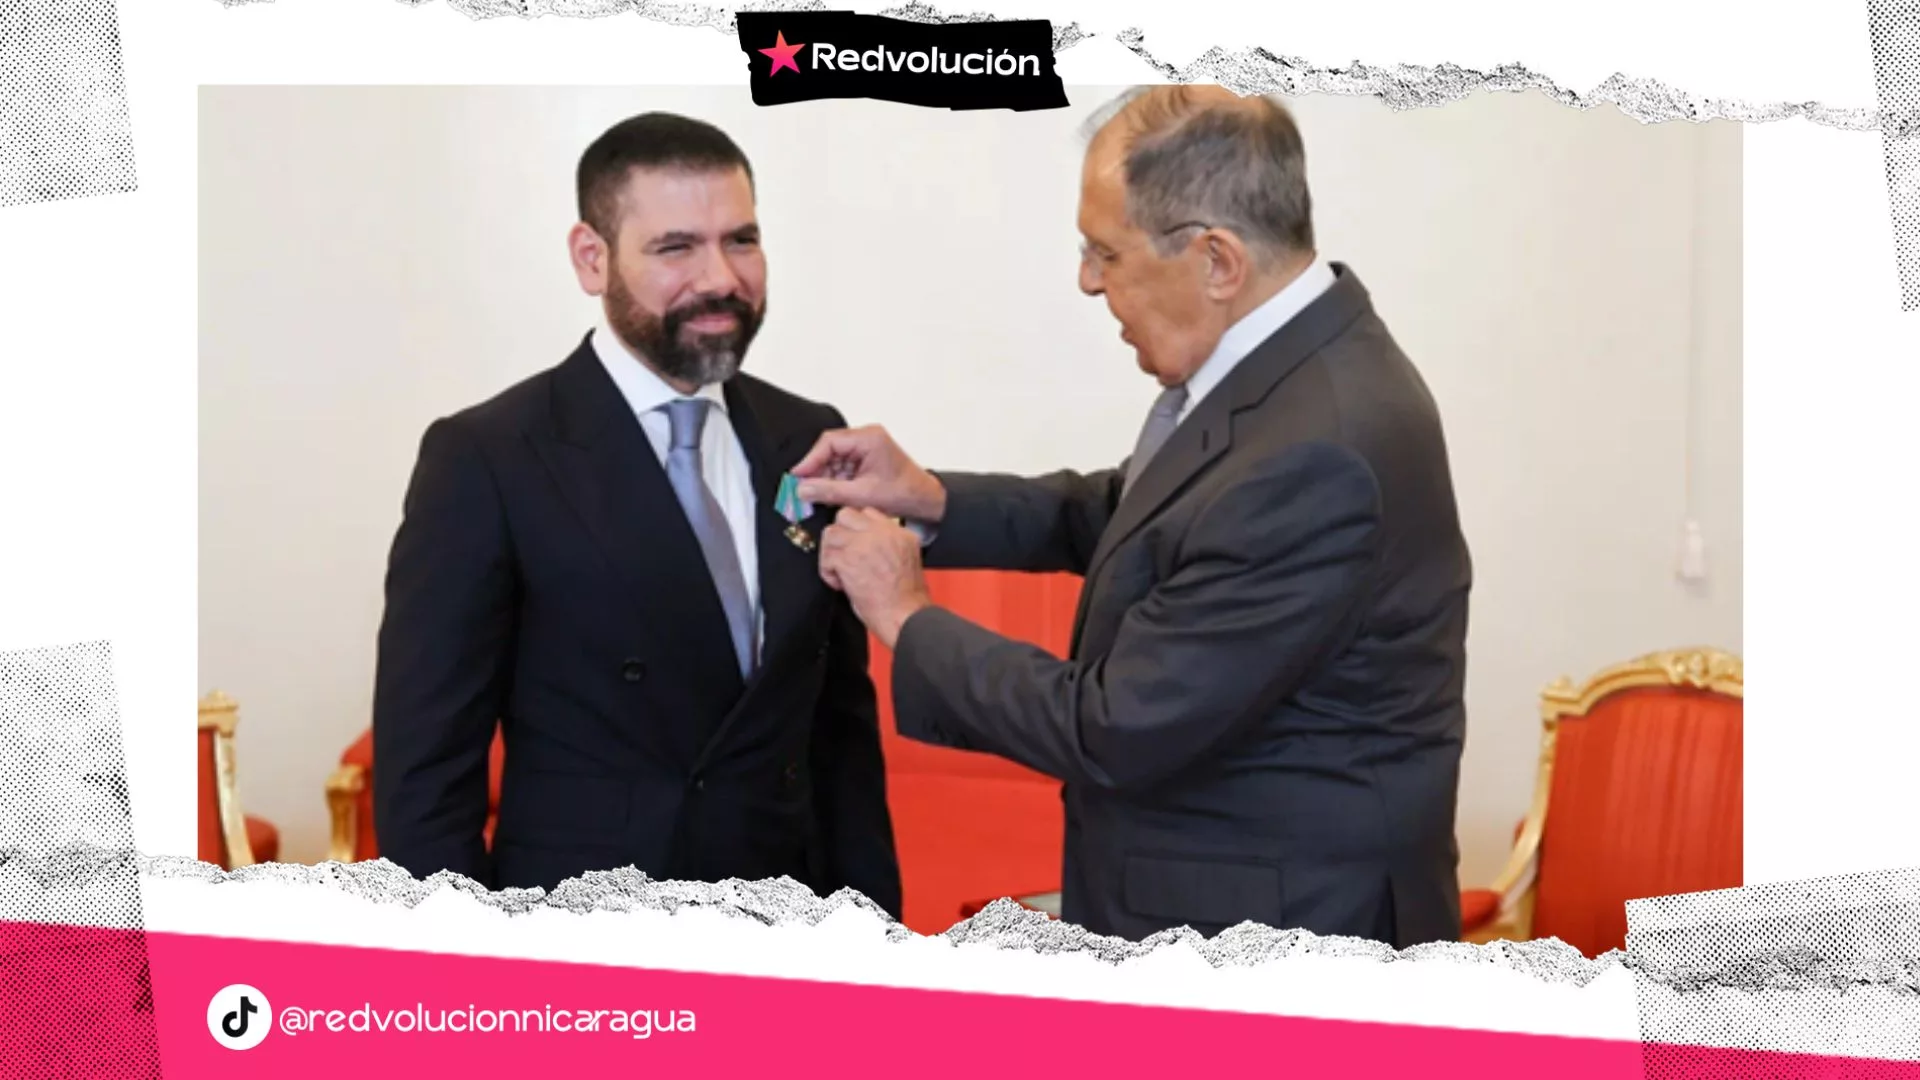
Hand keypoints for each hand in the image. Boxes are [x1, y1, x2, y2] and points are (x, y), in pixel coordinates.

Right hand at [792, 425, 945, 522]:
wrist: (924, 500)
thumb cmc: (904, 493)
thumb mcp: (862, 495)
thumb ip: (830, 491)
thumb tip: (803, 489)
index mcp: (869, 438)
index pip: (829, 443)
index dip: (810, 460)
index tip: (797, 476)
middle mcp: (866, 438)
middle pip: (829, 451)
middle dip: (816, 471)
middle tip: (801, 489)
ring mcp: (866, 448)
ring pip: (834, 460)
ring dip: (825, 478)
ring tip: (816, 496)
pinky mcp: (865, 459)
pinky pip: (842, 467)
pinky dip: (835, 481)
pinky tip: (829, 494)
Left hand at [819, 507, 932, 647]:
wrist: (905, 614)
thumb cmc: (906, 598)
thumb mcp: (906, 559)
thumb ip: (886, 545)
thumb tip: (863, 544)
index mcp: (898, 532)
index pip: (867, 512)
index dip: (855, 529)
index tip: (853, 545)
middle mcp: (881, 532)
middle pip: (845, 515)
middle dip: (839, 534)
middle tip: (841, 554)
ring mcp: (863, 544)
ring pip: (830, 533)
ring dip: (830, 553)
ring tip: (839, 571)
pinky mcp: (848, 559)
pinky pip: (826, 557)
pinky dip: (827, 572)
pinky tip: (840, 585)